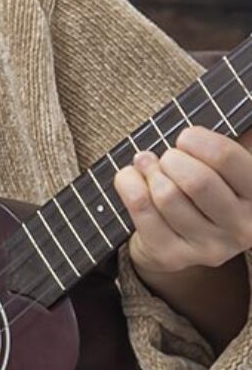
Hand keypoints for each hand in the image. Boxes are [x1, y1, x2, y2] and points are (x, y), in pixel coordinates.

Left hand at [114, 126, 251, 277]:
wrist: (181, 239)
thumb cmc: (208, 190)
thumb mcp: (232, 167)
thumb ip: (236, 143)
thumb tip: (231, 113)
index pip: (227, 158)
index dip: (198, 140)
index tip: (187, 138)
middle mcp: (243, 228)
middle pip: (196, 180)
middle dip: (173, 159)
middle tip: (168, 157)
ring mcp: (210, 247)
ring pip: (166, 195)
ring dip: (150, 170)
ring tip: (149, 165)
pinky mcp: (173, 256)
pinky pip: (141, 209)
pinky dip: (128, 183)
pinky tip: (130, 176)